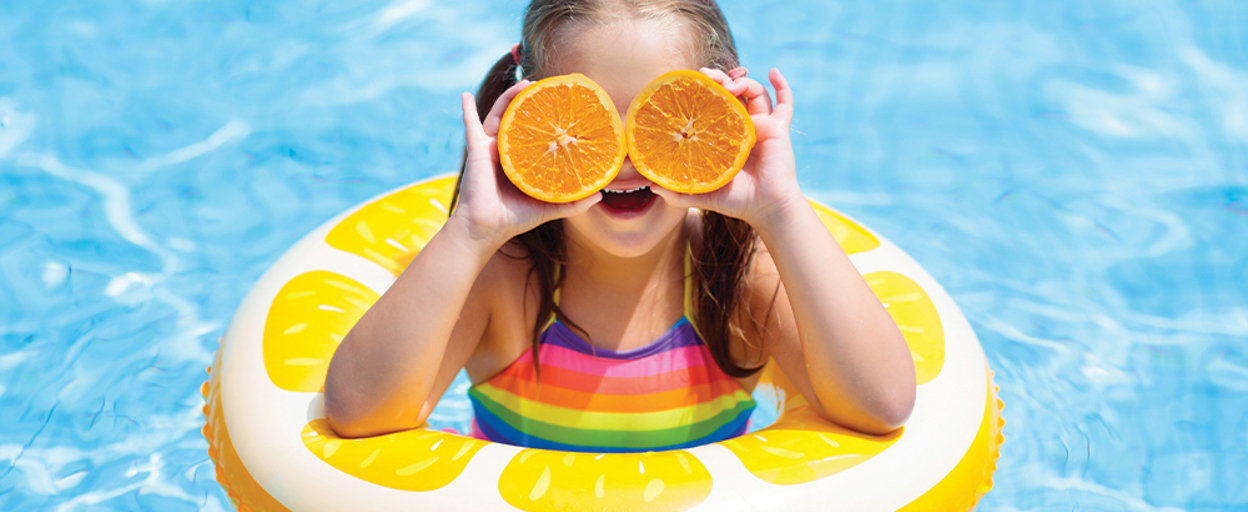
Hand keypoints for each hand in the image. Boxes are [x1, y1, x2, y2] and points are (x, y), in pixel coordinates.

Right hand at [454, 81, 601, 246]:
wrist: (486, 229)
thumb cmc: (514, 218)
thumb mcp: (549, 207)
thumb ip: (573, 202)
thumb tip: (600, 195)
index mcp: (520, 160)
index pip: (534, 132)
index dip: (545, 117)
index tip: (560, 102)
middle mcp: (505, 150)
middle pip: (518, 117)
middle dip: (529, 99)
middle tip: (544, 85)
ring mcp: (489, 148)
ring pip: (500, 114)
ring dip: (510, 96)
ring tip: (524, 83)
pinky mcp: (477, 151)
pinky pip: (470, 126)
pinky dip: (467, 110)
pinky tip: (465, 95)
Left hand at [649, 68, 804, 229]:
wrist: (766, 209)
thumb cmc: (737, 201)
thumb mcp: (702, 194)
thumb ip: (678, 192)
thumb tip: (651, 185)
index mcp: (726, 136)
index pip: (714, 105)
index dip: (705, 91)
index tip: (692, 83)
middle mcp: (744, 126)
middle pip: (734, 92)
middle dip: (720, 79)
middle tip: (707, 76)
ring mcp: (763, 125)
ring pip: (755, 92)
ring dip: (743, 82)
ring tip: (730, 85)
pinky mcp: (778, 129)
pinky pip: (785, 102)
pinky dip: (782, 85)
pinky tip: (774, 71)